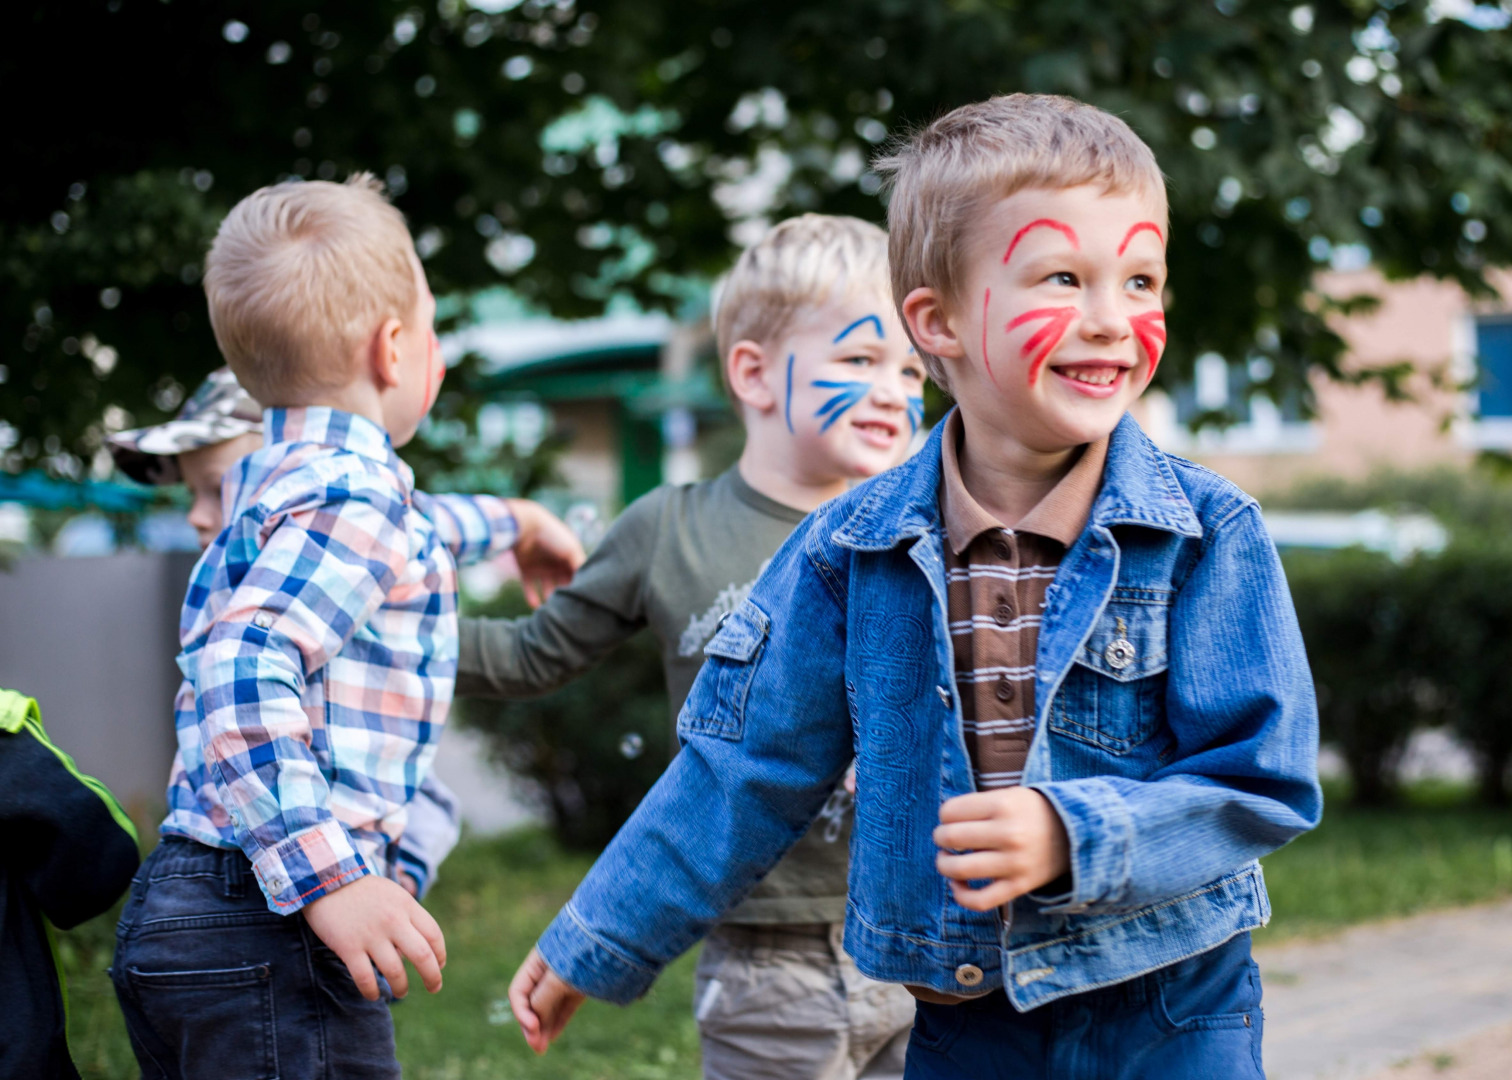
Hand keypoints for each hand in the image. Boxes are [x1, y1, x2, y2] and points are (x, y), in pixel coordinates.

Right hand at [302, 874, 446, 1000]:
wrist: (326, 879)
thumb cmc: (363, 890)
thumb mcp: (393, 894)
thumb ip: (408, 917)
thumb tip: (416, 951)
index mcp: (406, 905)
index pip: (433, 934)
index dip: (440, 954)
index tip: (439, 966)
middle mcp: (393, 921)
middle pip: (422, 956)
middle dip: (432, 977)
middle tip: (434, 988)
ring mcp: (371, 935)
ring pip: (395, 972)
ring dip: (401, 988)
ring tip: (401, 992)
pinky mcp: (348, 947)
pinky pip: (365, 978)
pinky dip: (371, 991)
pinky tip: (373, 995)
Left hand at [507, 499, 585, 607]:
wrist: (525, 527)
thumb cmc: (552, 536)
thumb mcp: (572, 550)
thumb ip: (581, 566)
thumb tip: (589, 585)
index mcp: (569, 556)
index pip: (577, 575)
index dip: (579, 586)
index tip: (582, 601)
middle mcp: (556, 562)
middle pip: (563, 583)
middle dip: (565, 594)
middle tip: (567, 609)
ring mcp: (541, 566)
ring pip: (547, 587)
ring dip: (549, 597)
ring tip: (551, 610)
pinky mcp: (526, 569)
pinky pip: (529, 586)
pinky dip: (531, 596)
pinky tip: (535, 605)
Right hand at [509, 946, 585, 1053]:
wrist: (617, 938)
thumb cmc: (584, 953)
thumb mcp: (559, 978)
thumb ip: (543, 999)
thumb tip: (534, 1023)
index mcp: (537, 962)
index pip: (519, 992)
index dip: (522, 1012)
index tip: (533, 1027)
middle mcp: (548, 970)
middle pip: (533, 1002)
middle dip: (533, 1025)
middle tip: (537, 1047)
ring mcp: (565, 978)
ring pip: (549, 1007)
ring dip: (544, 1027)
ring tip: (542, 1048)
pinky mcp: (581, 986)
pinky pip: (566, 1006)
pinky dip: (559, 1021)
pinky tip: (553, 1036)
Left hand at [933, 787, 1069, 910]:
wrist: (1074, 833)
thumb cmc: (1031, 813)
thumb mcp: (1008, 795)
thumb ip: (977, 806)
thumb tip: (943, 826)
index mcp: (1003, 805)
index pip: (950, 811)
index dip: (944, 815)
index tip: (951, 819)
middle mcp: (1009, 834)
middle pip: (950, 838)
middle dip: (940, 838)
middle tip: (946, 839)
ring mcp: (1014, 863)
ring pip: (959, 869)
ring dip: (944, 865)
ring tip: (948, 860)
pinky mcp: (1019, 886)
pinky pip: (980, 900)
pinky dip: (961, 895)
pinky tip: (958, 884)